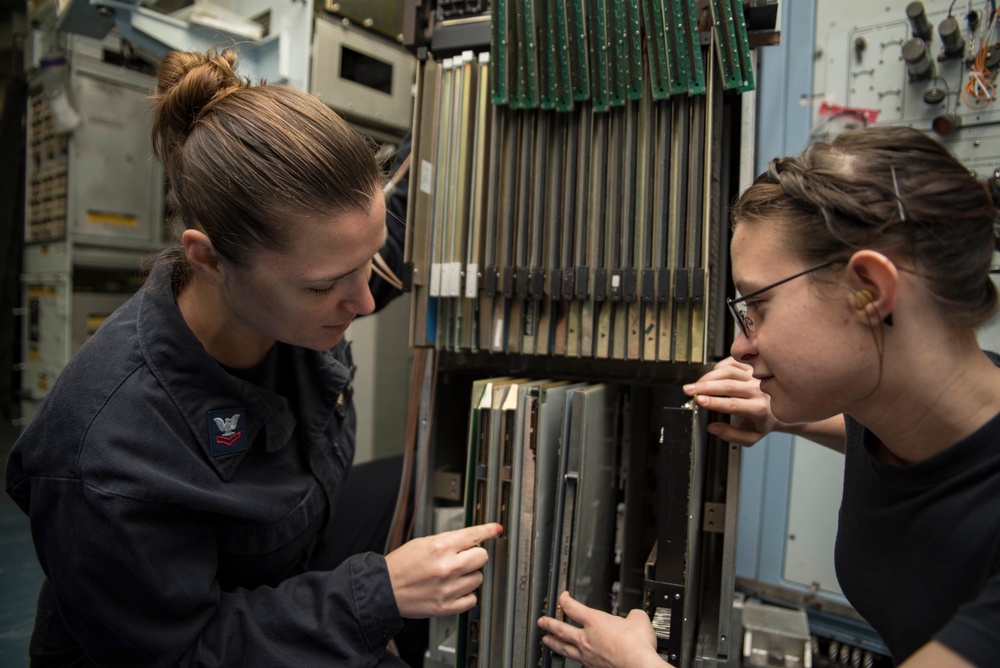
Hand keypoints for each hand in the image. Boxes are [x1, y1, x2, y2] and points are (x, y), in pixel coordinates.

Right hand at [385, 522, 500, 617]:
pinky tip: (454, 590)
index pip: (473, 535)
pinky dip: (466, 595)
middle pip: (482, 557)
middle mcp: (446, 567)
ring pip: (478, 578)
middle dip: (474, 556)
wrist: (384, 589)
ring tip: (452, 576)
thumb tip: (469, 538)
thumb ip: (448, 540)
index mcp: (440, 548)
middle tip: (463, 558)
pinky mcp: (446, 607)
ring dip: (469, 576)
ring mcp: (448, 588)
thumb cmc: (401, 565)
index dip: (488, 530)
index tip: (496, 530)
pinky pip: (472, 599)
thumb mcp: (423, 543)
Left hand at [537, 591, 665, 667]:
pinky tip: (572, 659)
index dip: (564, 600)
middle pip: (561, 628)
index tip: (563, 597)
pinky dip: (572, 659)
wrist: (638, 665)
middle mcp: (587, 638)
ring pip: (564, 647)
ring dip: (553, 642)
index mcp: (595, 621)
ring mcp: (588, 655)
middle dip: (549, 623)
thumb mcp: (638, 619)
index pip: (572, 607)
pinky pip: (578, 662)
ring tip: (546, 640)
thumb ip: (633, 615)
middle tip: (542, 621)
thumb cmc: (636, 645)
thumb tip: (635, 616)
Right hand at [683, 356, 776, 446]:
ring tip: (696, 384)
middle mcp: (758, 390)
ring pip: (728, 371)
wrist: (779, 409)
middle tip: (689, 390)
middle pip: (728, 385)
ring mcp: (755, 376)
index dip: (714, 402)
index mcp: (758, 408)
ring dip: (708, 377)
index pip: (733, 404)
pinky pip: (731, 362)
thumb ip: (730, 435)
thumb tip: (712, 428)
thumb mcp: (750, 437)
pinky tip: (711, 376)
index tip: (698, 400)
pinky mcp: (751, 367)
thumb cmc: (762, 422)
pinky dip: (717, 368)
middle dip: (705, 387)